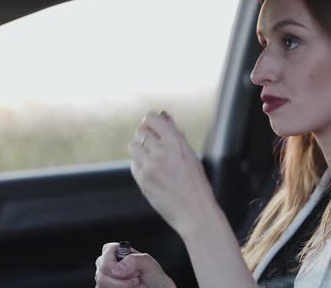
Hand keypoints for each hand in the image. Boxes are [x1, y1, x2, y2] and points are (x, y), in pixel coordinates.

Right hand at [95, 242, 175, 287]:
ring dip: (121, 286)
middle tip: (135, 277)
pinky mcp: (106, 287)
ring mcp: (105, 277)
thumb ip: (133, 260)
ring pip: (102, 282)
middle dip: (122, 278)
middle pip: (102, 270)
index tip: (129, 269)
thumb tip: (116, 269)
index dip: (116, 261)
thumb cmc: (153, 275)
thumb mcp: (147, 262)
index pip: (107, 250)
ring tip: (134, 283)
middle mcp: (108, 264)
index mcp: (118, 252)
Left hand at [128, 111, 218, 236]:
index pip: (151, 118)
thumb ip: (176, 134)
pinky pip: (133, 164)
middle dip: (146, 136)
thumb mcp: (191, 154)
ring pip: (133, 146)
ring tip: (151, 158)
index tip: (153, 127)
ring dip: (140, 149)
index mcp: (176, 141)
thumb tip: (164, 117)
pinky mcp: (143, 179)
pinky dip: (139, 164)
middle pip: (140, 131)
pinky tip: (151, 172)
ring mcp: (150, 165)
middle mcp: (161, 151)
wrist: (195, 211)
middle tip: (154, 144)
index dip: (151, 121)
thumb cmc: (197, 184)